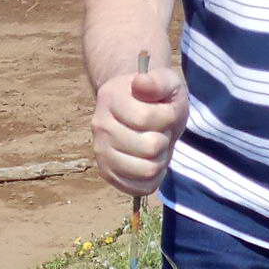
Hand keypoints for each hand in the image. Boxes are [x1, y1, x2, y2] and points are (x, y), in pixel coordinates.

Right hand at [94, 63, 188, 195]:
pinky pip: (141, 187)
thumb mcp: (167, 82)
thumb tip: (140, 83)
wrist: (143, 111)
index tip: (165, 110)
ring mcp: (101, 152)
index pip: (147, 119)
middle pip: (150, 147)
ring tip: (154, 143)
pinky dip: (154, 177)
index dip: (168, 116)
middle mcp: (99, 126)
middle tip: (159, 129)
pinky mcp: (108, 173)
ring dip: (160, 158)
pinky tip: (150, 160)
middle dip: (164, 138)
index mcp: (110, 98)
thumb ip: (158, 81)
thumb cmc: (158, 97)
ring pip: (148, 170)